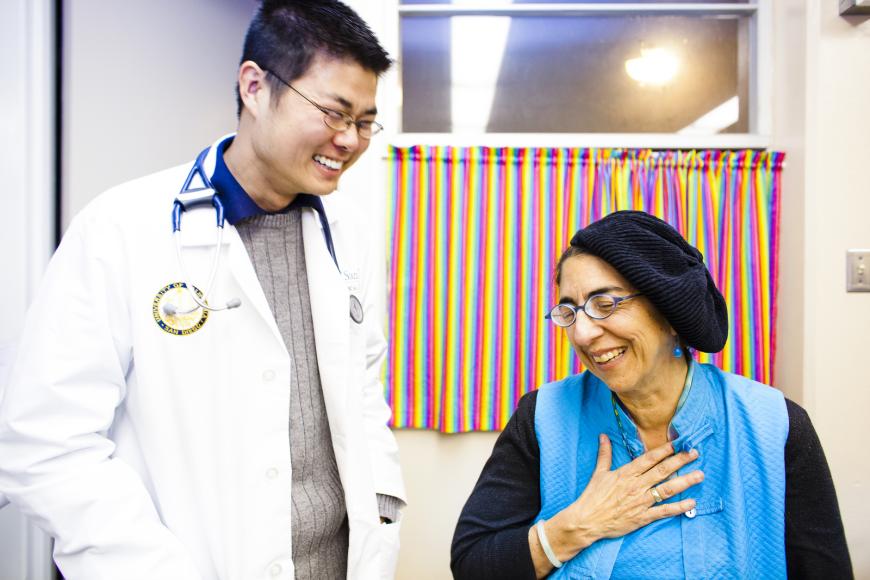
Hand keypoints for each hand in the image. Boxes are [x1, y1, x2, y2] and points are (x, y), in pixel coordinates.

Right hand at [530, 434, 702, 575]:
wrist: (587, 521)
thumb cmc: (593, 497)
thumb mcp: (599, 473)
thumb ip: (605, 454)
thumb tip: (603, 436)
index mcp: (626, 474)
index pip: (648, 459)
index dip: (664, 450)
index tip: (677, 443)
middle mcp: (636, 486)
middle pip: (662, 471)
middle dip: (680, 461)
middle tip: (695, 453)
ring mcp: (641, 502)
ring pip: (667, 489)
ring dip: (685, 482)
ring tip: (699, 475)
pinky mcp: (643, 517)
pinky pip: (664, 511)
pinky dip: (679, 507)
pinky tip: (692, 502)